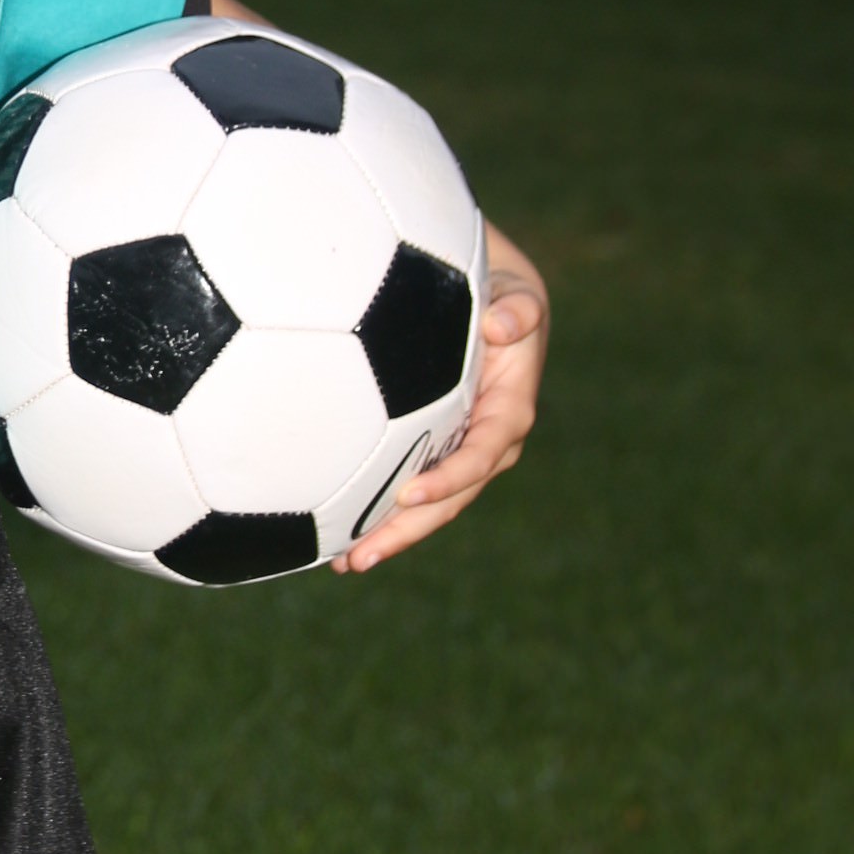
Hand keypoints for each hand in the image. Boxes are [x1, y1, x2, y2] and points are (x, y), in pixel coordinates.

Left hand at [334, 221, 547, 572]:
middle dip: (408, 530)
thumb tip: (504, 326)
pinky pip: (407, 486)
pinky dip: (377, 510)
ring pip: (428, 504)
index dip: (450, 478)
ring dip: (389, 534)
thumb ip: (518, 311)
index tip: (409, 494)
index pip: (481, 454)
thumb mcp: (518, 294)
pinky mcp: (432, 449)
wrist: (486, 296)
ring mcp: (458, 451)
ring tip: (345, 563)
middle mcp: (487, 442)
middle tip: (361, 556)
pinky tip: (335, 534)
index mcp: (508, 411)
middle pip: (450, 498)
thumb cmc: (496, 290)